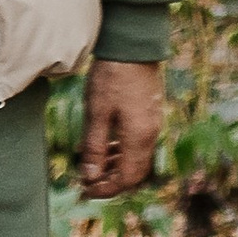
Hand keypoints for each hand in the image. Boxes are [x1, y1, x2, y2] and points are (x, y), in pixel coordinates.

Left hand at [79, 59, 163, 197]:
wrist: (133, 46)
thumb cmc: (112, 76)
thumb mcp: (97, 112)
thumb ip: (94, 146)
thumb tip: (90, 176)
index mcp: (139, 138)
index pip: (126, 178)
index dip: (106, 189)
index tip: (85, 190)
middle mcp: (151, 135)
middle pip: (134, 173)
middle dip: (111, 181)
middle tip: (87, 182)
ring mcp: (152, 124)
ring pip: (136, 158)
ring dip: (114, 166)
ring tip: (92, 165)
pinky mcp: (150, 114)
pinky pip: (137, 144)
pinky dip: (120, 151)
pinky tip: (104, 145)